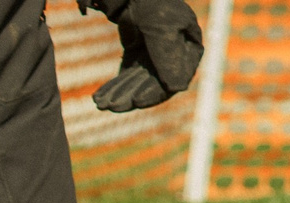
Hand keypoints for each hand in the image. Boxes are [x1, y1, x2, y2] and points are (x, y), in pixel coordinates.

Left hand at [80, 0, 203, 110]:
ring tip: (101, 103)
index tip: (137, 100)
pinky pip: (127, 75)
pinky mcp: (137, 53)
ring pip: (138, 81)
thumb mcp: (162, 29)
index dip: (156, 92)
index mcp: (190, 46)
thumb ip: (169, 57)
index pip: (175, 78)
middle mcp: (175, 53)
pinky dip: (115, 86)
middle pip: (153, 83)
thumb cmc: (152, 5)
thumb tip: (177, 89)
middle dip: (131, 95)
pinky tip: (99, 97)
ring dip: (120, 94)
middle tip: (111, 106)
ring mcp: (155, 54)